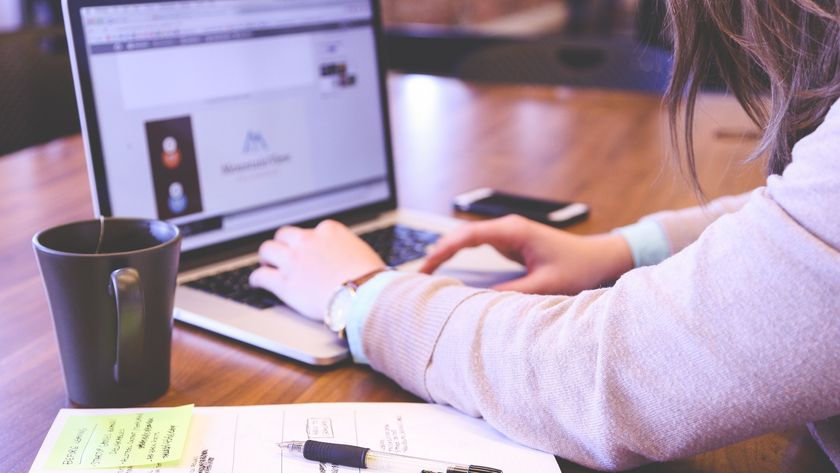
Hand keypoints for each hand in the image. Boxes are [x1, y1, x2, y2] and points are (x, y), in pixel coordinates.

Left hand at [249, 220, 385, 320]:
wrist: (363, 296)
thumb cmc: (370, 278)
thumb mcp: (362, 252)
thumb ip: (347, 249)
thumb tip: (347, 257)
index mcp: (329, 230)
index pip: (311, 231)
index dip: (307, 242)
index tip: (307, 250)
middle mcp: (308, 241)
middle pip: (284, 235)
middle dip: (282, 244)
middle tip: (282, 254)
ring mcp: (293, 261)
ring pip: (268, 250)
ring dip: (266, 257)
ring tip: (267, 265)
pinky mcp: (284, 283)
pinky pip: (261, 276)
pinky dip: (257, 279)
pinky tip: (257, 283)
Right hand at [420, 215, 632, 294]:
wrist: (600, 258)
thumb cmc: (579, 268)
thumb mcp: (545, 285)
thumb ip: (512, 293)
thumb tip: (479, 302)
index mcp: (514, 231)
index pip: (468, 236)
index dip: (443, 251)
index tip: (426, 267)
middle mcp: (508, 228)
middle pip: (462, 236)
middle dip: (438, 253)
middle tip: (417, 275)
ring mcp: (508, 234)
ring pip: (467, 240)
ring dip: (447, 254)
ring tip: (425, 274)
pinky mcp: (510, 243)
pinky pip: (477, 247)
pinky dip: (460, 257)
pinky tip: (447, 270)